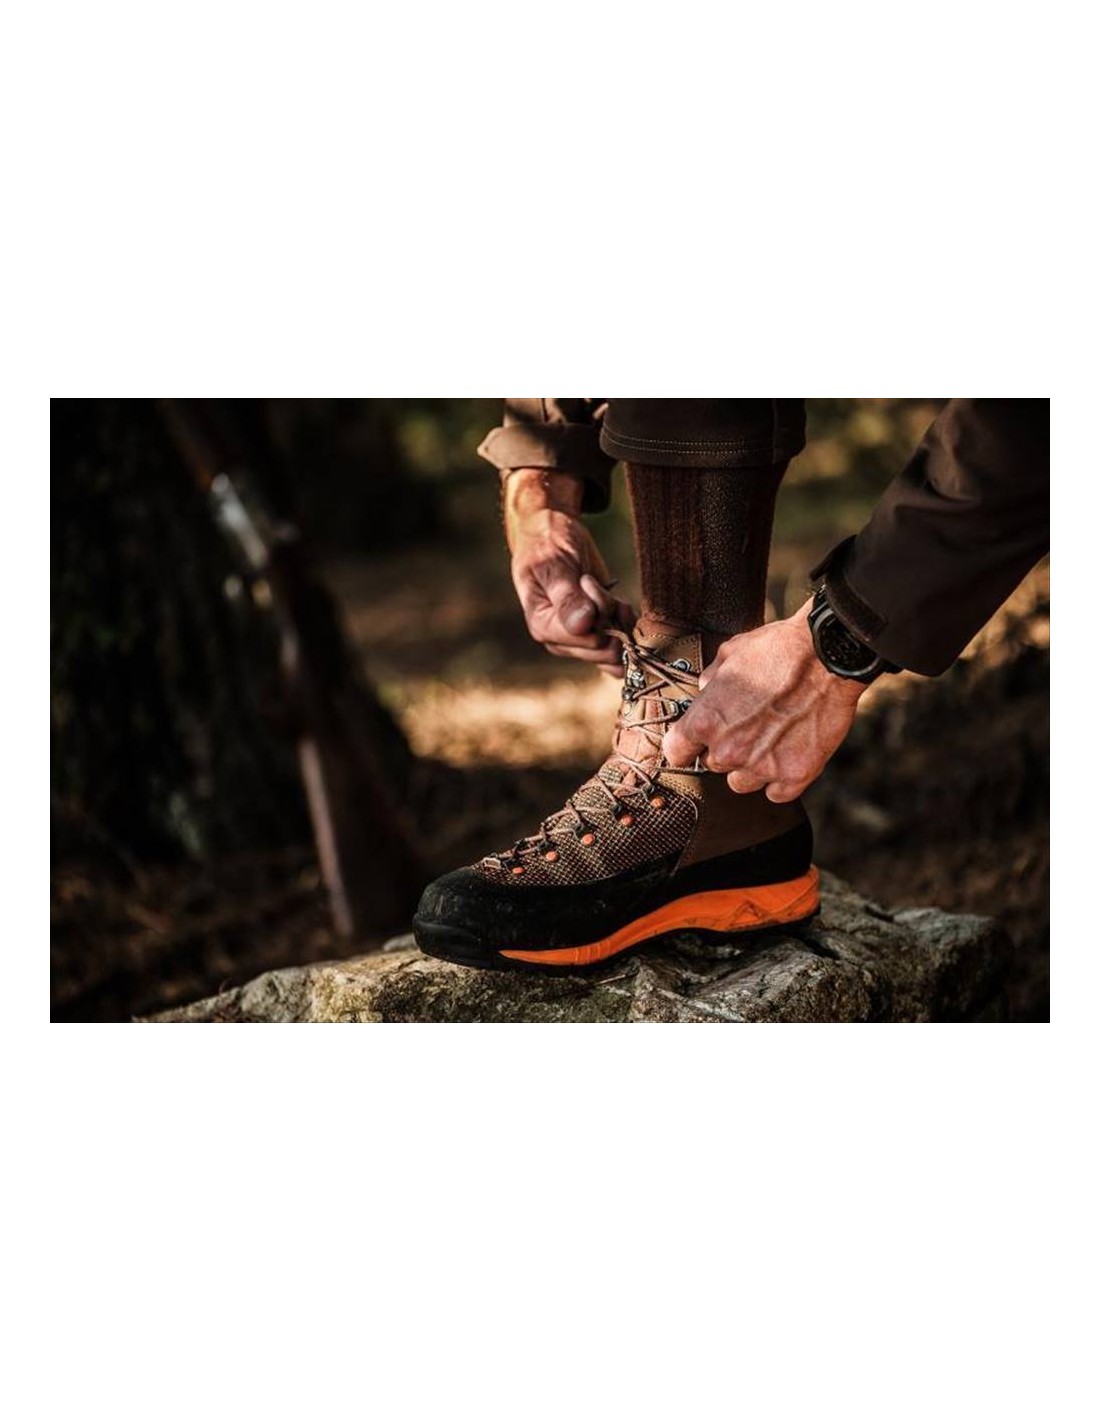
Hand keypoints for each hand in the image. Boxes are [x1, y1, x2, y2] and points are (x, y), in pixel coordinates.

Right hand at [504, 468, 634, 674]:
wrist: (551, 535)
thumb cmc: (547, 546)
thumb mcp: (554, 565)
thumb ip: (567, 597)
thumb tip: (583, 626)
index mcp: (544, 627)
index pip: (587, 640)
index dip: (598, 611)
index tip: (586, 580)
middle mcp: (562, 640)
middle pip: (605, 650)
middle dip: (610, 616)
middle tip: (596, 584)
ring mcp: (580, 640)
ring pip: (617, 650)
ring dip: (621, 621)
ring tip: (609, 593)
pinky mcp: (596, 634)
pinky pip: (623, 644)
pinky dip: (627, 622)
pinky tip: (617, 602)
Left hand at [662, 601, 864, 800]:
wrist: (828, 656)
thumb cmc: (778, 649)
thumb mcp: (730, 654)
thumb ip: (710, 680)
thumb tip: (706, 690)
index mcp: (706, 721)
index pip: (676, 752)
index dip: (685, 745)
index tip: (693, 742)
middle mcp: (729, 750)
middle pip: (712, 765)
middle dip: (724, 748)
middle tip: (747, 726)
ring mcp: (763, 767)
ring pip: (741, 783)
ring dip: (750, 767)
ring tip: (769, 741)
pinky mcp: (796, 775)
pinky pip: (776, 793)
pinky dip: (781, 779)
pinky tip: (787, 756)